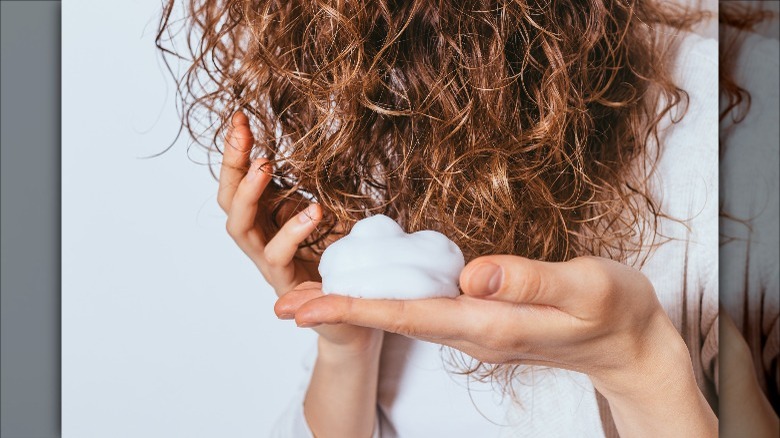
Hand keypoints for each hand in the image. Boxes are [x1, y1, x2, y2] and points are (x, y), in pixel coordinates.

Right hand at [219, 111, 379, 350]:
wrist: (353, 318)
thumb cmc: (341, 262)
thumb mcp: (330, 217)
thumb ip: (315, 190)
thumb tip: (319, 148)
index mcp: (266, 220)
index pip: (240, 182)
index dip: (236, 151)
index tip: (241, 117)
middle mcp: (260, 241)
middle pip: (229, 201)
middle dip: (232, 165)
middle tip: (244, 135)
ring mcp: (269, 265)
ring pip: (240, 230)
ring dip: (249, 196)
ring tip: (264, 167)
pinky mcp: (287, 289)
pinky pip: (279, 258)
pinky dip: (292, 232)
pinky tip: (313, 211)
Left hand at [276, 255, 716, 435]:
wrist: (630, 345)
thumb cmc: (615, 312)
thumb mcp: (585, 288)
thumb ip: (529, 281)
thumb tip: (471, 274)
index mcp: (489, 324)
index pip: (407, 316)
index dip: (354, 308)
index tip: (307, 305)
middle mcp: (473, 333)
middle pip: (393, 322)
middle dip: (338, 312)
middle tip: (285, 305)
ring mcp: (477, 331)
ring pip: (404, 318)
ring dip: (357, 308)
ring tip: (312, 298)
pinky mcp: (484, 322)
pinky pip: (425, 312)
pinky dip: (389, 303)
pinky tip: (374, 293)